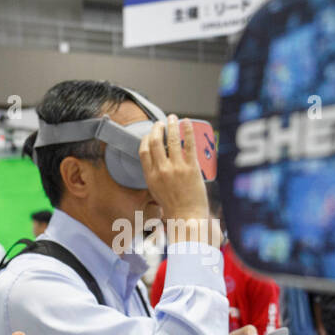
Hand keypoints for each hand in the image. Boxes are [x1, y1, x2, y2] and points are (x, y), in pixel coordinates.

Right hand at [139, 116, 211, 244]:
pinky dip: (187, 131)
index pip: (143, 151)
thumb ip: (155, 175)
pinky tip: (187, 122)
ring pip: (171, 140)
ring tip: (173, 118)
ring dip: (171, 125)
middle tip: (161, 123)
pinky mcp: (191, 168)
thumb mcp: (156, 191)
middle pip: (155, 142)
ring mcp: (177, 168)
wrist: (187, 217)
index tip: (149, 134)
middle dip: (157, 128)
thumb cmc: (173, 207)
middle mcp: (161, 170)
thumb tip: (158, 159)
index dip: (145, 138)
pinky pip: (189, 145)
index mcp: (150, 176)